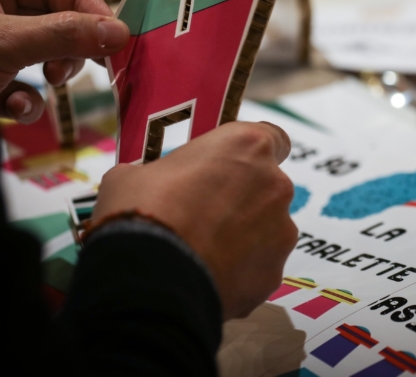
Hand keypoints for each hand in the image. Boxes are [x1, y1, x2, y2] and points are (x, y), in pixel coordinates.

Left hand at [0, 0, 129, 123]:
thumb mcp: (7, 42)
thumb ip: (66, 35)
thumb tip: (120, 32)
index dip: (87, 7)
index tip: (114, 33)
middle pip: (55, 21)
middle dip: (69, 48)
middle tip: (91, 64)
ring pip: (43, 55)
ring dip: (51, 75)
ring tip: (46, 84)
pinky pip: (21, 86)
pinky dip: (25, 100)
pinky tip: (15, 107)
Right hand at [92, 121, 297, 317]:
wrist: (149, 277)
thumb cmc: (142, 211)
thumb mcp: (135, 174)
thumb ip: (162, 171)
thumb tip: (151, 183)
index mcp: (247, 147)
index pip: (272, 139)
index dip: (250, 154)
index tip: (231, 165)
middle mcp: (275, 185)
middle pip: (267, 188)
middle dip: (241, 200)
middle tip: (203, 214)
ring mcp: (280, 232)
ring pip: (266, 231)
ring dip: (242, 237)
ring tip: (202, 251)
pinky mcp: (274, 274)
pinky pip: (258, 267)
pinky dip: (239, 271)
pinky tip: (207, 276)